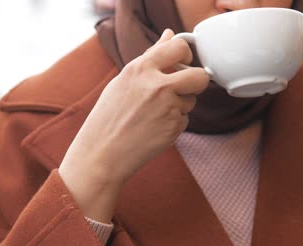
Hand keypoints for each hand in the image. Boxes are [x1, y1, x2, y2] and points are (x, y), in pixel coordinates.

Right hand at [59, 29, 209, 222]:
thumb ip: (151, 57)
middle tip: (185, 86)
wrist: (103, 153)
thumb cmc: (109, 116)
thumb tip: (169, 35)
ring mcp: (168, 108)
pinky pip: (185, 119)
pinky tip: (155, 127)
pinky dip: (174, 122)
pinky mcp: (174, 127)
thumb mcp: (125, 79)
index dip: (186, 54)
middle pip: (199, 76)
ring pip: (191, 100)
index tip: (182, 61)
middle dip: (197, 81)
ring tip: (154, 113)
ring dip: (180, 105)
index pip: (179, 47)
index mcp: (141, 68)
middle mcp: (158, 86)